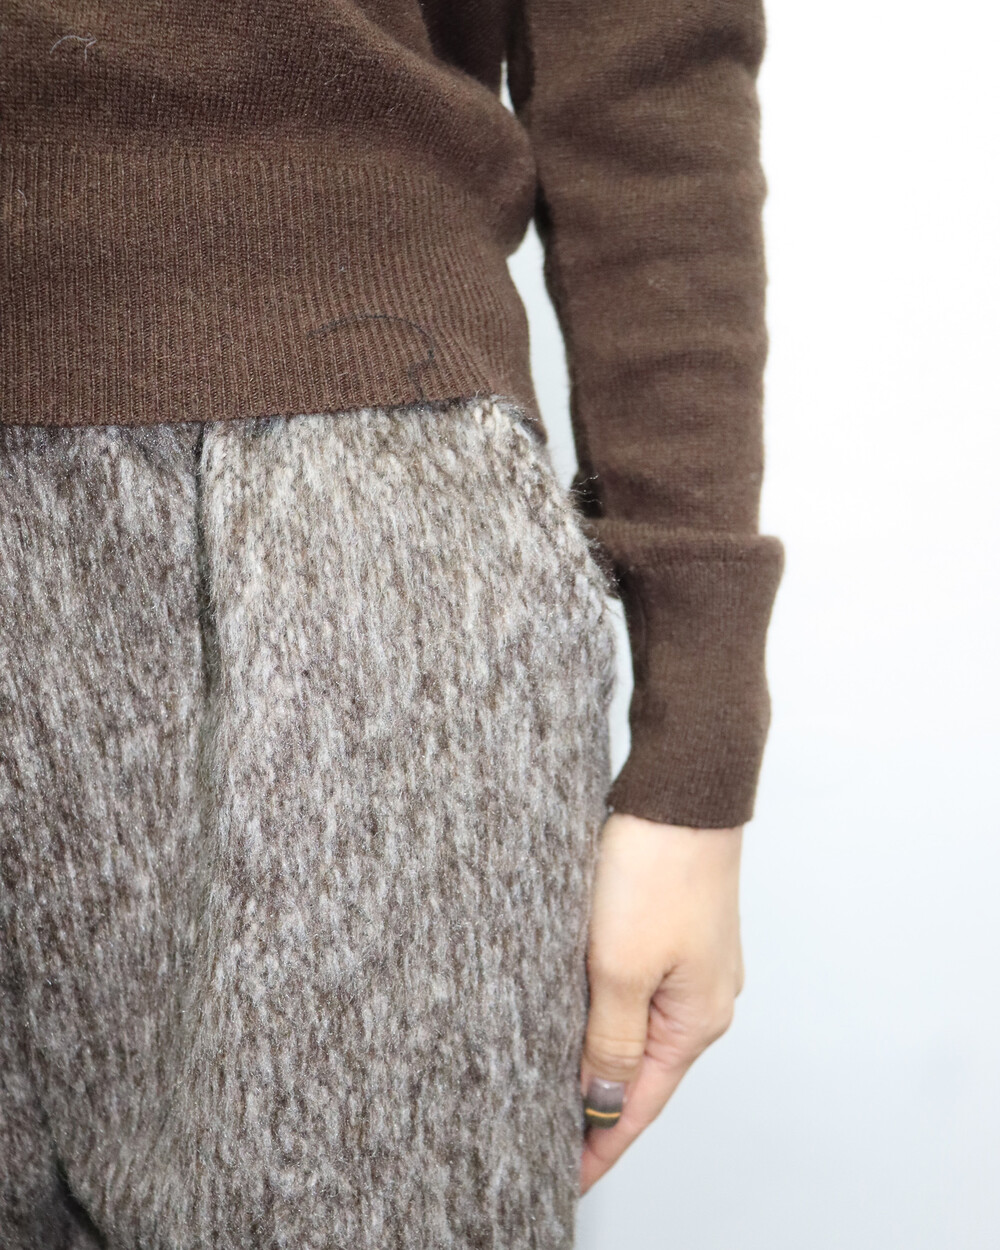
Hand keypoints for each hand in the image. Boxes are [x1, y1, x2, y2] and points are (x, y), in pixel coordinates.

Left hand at [578, 812, 744, 1194]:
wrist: (683, 792)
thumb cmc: (659, 871)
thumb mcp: (622, 968)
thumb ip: (610, 1041)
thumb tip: (604, 1102)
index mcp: (696, 1019)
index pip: (641, 1103)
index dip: (601, 1145)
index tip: (566, 1178)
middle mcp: (703, 998)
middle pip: (644, 1071)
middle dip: (599, 1107)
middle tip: (549, 1138)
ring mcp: (693, 962)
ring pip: (638, 1028)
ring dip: (600, 1057)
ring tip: (557, 1083)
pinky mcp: (676, 930)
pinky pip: (638, 990)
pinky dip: (608, 1013)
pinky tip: (579, 1015)